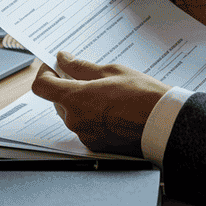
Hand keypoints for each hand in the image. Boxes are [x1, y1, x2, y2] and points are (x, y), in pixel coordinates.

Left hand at [31, 52, 169, 156]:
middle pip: (57, 100)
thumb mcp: (111, 72)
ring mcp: (85, 135)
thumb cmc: (142, 96)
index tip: (55, 66)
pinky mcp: (96, 145)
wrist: (164, 124)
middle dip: (66, 86)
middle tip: (85, 75)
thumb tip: (65, 60)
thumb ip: (81, 67)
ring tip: (105, 92)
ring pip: (71, 114)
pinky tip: (111, 109)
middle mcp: (75, 120)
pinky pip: (85, 127)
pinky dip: (91, 117)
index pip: (42, 86)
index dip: (46, 73)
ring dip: (79, 102)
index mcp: (76, 99)